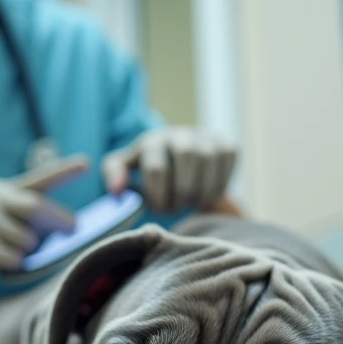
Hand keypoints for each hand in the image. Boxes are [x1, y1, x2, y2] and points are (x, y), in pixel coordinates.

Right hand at [0, 155, 89, 282]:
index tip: (88, 164)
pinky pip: (10, 257)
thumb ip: (25, 213)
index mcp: (2, 188)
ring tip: (12, 250)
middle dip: (58, 219)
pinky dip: (12, 263)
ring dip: (27, 250)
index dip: (64, 171)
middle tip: (72, 228)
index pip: (38, 178)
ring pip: (25, 239)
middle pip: (35, 207)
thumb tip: (64, 225)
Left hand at [102, 127, 237, 213]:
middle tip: (175, 208)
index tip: (157, 209)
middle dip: (179, 196)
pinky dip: (216, 190)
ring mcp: (206, 139)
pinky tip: (204, 194)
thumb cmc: (148, 170)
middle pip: (185, 168)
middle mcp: (180, 134)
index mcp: (152, 141)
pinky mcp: (227, 146)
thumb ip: (114, 175)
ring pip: (207, 171)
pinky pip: (226, 172)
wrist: (179, 158)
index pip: (156, 169)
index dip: (157, 197)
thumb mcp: (125, 169)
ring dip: (197, 195)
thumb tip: (116, 190)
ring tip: (188, 202)